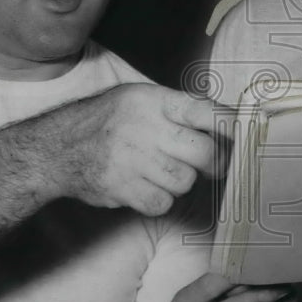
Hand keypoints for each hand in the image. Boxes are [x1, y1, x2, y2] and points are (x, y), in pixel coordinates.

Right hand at [61, 84, 226, 215]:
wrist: (57, 149)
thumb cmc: (106, 122)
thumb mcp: (138, 99)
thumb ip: (177, 110)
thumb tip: (227, 123)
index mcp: (153, 101)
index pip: (205, 111)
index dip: (230, 126)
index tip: (244, 136)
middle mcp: (145, 128)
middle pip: (204, 152)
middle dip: (214, 162)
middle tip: (213, 165)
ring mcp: (133, 159)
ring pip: (185, 181)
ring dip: (181, 182)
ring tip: (163, 171)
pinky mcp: (123, 187)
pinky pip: (162, 203)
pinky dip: (159, 200)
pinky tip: (146, 186)